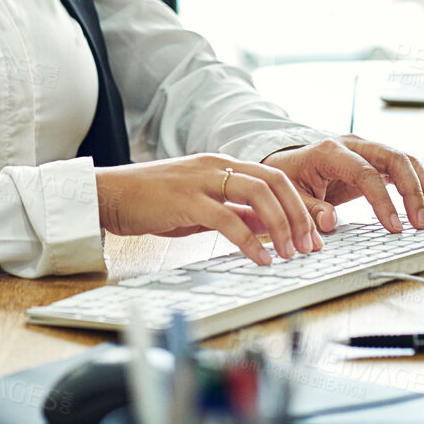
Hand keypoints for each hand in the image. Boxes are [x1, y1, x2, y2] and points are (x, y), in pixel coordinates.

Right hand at [93, 153, 323, 265]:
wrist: (110, 194)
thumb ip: (235, 213)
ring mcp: (202, 180)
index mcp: (222, 164)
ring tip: (289, 254)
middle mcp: (216, 165)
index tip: (314, 236)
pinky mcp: (186, 200)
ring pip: (258, 194)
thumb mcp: (201, 207)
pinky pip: (228, 218)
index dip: (300, 207)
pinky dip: (250, 241)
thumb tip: (269, 230)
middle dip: (299, 215)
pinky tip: (261, 259)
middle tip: (309, 246)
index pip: (275, 178)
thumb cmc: (153, 202)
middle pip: (275, 182)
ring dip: (281, 226)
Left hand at [263, 136, 423, 234]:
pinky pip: (402, 168)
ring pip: (404, 159)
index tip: (394, 227)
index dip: (383, 200)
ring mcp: (366, 149)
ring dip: (421, 186)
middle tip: (421, 222)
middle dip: (413, 190)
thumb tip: (329, 221)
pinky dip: (417, 184)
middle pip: (393, 158)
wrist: (287, 163)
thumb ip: (308, 209)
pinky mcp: (374, 160)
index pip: (365, 173)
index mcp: (329, 151)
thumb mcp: (289, 195)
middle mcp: (352, 145)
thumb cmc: (288, 178)